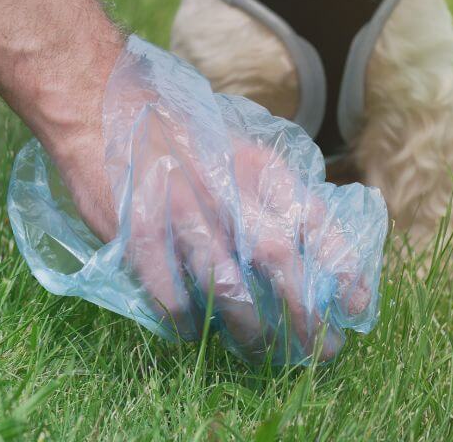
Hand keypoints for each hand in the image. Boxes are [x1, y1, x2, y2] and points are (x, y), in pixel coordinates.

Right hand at [51, 39, 376, 362]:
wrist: (98, 100)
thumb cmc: (172, 130)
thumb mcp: (233, 147)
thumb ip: (267, 191)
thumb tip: (307, 245)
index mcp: (255, 164)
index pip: (314, 217)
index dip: (341, 266)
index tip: (354, 306)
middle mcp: (224, 187)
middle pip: (279, 259)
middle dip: (303, 311)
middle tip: (318, 348)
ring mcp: (179, 211)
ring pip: (227, 284)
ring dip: (249, 327)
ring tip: (261, 351)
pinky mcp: (137, 231)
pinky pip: (169, 291)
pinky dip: (184, 319)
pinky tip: (190, 330)